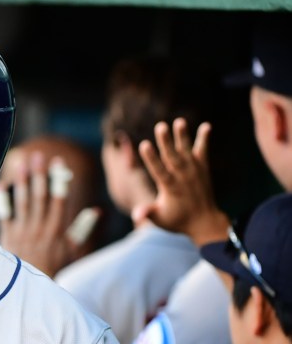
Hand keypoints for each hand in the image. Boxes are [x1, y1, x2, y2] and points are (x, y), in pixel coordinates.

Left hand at [0, 151, 99, 276]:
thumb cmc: (54, 266)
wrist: (31, 289)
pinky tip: (1, 184)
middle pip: (40, 196)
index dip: (59, 179)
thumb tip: (96, 211)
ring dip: (22, 181)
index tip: (58, 161)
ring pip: (23, 202)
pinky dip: (2, 200)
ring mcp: (23, 232)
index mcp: (57, 229)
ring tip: (21, 163)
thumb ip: (83, 229)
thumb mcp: (73, 250)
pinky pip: (4, 215)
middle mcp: (40, 228)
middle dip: (40, 174)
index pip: (59, 199)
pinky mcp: (7, 237)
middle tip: (38, 155)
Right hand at [133, 118, 228, 246]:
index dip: (151, 158)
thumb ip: (148, 213)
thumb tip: (136, 214)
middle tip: (160, 126)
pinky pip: (203, 152)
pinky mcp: (203, 168)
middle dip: (166, 142)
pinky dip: (204, 139)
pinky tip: (206, 126)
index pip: (159, 170)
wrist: (205, 222)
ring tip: (179, 121)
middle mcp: (183, 177)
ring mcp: (194, 171)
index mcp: (170, 188)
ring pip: (187, 151)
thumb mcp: (160, 220)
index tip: (144, 144)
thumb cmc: (177, 220)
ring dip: (183, 136)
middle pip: (173, 157)